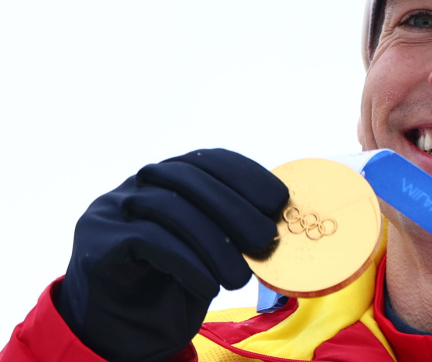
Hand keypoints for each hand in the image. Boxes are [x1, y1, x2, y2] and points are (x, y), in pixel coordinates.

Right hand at [57, 149, 287, 361]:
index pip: (209, 159)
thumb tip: (278, 218)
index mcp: (170, 176)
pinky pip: (146, 240)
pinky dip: (185, 261)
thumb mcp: (209, 248)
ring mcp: (112, 209)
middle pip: (190, 180)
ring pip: (169, 209)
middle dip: (234, 208)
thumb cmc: (173, 282)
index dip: (246, 175)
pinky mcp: (97, 240)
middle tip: (264, 240)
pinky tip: (208, 284)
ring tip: (239, 277)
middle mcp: (139, 184)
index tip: (278, 199)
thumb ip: (232, 226)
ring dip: (214, 244)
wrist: (121, 328)